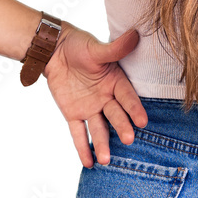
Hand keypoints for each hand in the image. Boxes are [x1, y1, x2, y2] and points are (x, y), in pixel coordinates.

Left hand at [43, 21, 147, 167]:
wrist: (55, 51)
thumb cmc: (79, 46)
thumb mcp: (97, 48)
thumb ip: (115, 49)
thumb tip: (135, 34)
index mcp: (115, 82)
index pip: (127, 97)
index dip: (134, 108)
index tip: (142, 121)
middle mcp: (106, 98)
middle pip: (116, 116)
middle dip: (122, 127)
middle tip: (129, 139)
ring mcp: (91, 108)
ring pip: (99, 129)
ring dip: (103, 144)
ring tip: (106, 160)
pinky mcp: (74, 114)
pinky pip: (78, 133)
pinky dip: (82, 147)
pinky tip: (88, 162)